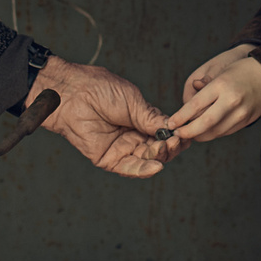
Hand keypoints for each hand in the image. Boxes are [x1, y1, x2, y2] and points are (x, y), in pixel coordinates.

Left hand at [35, 56, 179, 176]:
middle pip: (158, 150)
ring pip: (146, 161)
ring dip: (160, 157)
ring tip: (167, 147)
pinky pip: (128, 169)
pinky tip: (157, 166)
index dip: (175, 135)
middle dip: (170, 147)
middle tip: (176, 140)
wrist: (74, 93)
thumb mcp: (134, 101)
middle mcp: (132, 136)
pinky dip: (144, 170)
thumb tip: (172, 129)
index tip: (185, 133)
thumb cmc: (101, 90)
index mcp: (140, 120)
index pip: (163, 133)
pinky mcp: (108, 159)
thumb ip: (152, 118)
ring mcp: (121, 148)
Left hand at [165, 51, 260, 143]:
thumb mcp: (220, 73)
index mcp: (221, 85)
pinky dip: (212, 133)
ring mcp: (240, 113)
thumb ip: (203, 90)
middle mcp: (230, 101)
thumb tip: (185, 108)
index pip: (195, 106)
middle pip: (203, 124)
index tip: (170, 124)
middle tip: (177, 134)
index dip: (180, 118)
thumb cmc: (241, 71)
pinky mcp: (246, 121)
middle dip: (187, 132)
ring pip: (214, 132)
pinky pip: (225, 132)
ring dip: (199, 136)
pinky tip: (205, 131)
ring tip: (189, 133)